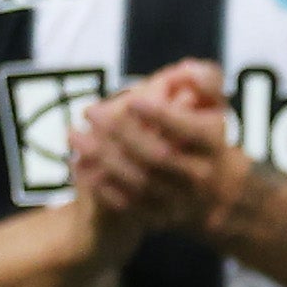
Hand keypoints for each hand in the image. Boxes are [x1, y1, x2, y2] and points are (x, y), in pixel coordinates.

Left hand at [66, 61, 238, 239]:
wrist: (212, 192)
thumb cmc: (202, 137)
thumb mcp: (213, 106)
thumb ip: (205, 81)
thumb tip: (189, 69)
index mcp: (213, 145)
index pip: (189, 129)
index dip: (161, 114)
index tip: (132, 99)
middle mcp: (199, 176)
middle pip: (158, 155)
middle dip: (120, 132)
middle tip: (90, 111)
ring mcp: (179, 201)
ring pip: (138, 181)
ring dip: (102, 157)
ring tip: (73, 136)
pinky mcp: (158, 217)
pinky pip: (126, 205)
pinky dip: (100, 186)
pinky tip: (79, 166)